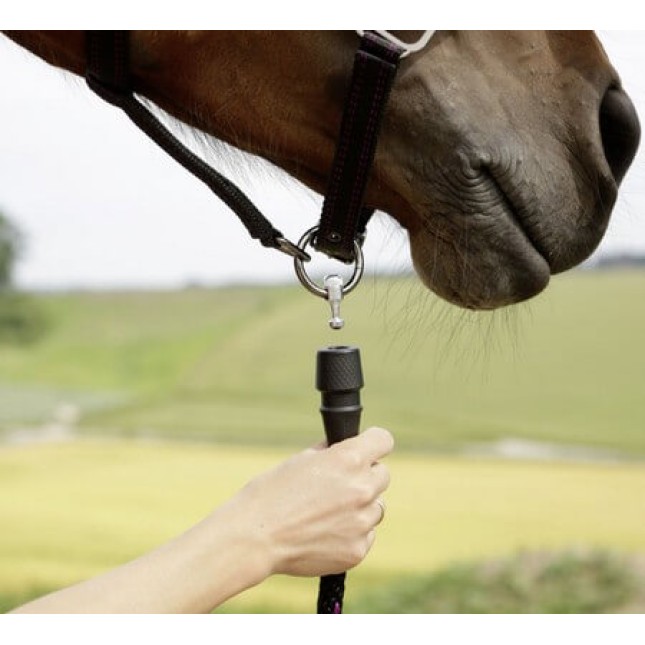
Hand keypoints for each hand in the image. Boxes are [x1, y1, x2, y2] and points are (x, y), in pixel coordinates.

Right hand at [216, 426, 393, 577]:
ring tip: (328, 512)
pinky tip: (326, 532)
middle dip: (365, 476)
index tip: (369, 448)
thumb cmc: (272, 493)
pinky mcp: (357, 550)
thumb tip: (345, 448)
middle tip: (340, 485)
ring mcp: (362, 521)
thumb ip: (331, 453)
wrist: (255, 537)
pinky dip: (352, 533)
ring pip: (376, 507)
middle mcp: (361, 488)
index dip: (374, 443)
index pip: (383, 440)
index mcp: (349, 459)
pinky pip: (367, 534)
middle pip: (383, 474)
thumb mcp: (301, 459)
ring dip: (360, 506)